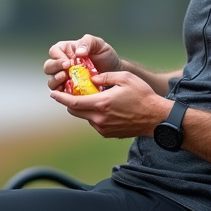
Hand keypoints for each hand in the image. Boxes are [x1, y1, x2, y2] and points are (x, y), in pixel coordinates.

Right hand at [43, 34, 121, 91]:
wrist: (115, 73)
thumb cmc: (106, 57)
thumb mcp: (99, 44)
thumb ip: (88, 42)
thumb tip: (78, 51)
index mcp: (66, 50)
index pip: (54, 51)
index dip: (58, 57)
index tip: (67, 62)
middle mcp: (62, 65)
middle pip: (49, 67)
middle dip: (54, 69)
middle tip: (65, 71)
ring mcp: (65, 79)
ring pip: (52, 81)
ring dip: (56, 81)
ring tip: (65, 79)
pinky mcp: (70, 91)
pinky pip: (61, 94)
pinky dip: (62, 94)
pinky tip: (69, 91)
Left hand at [49, 67, 170, 138]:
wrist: (156, 119)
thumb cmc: (143, 96)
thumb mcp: (125, 78)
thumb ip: (106, 76)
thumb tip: (92, 79)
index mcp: (101, 103)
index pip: (73, 102)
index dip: (61, 98)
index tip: (53, 93)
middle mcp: (99, 118)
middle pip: (75, 111)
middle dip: (69, 102)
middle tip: (68, 92)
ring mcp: (103, 128)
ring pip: (85, 117)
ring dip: (84, 108)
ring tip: (92, 98)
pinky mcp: (108, 134)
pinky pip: (95, 123)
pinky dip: (94, 115)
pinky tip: (104, 107)